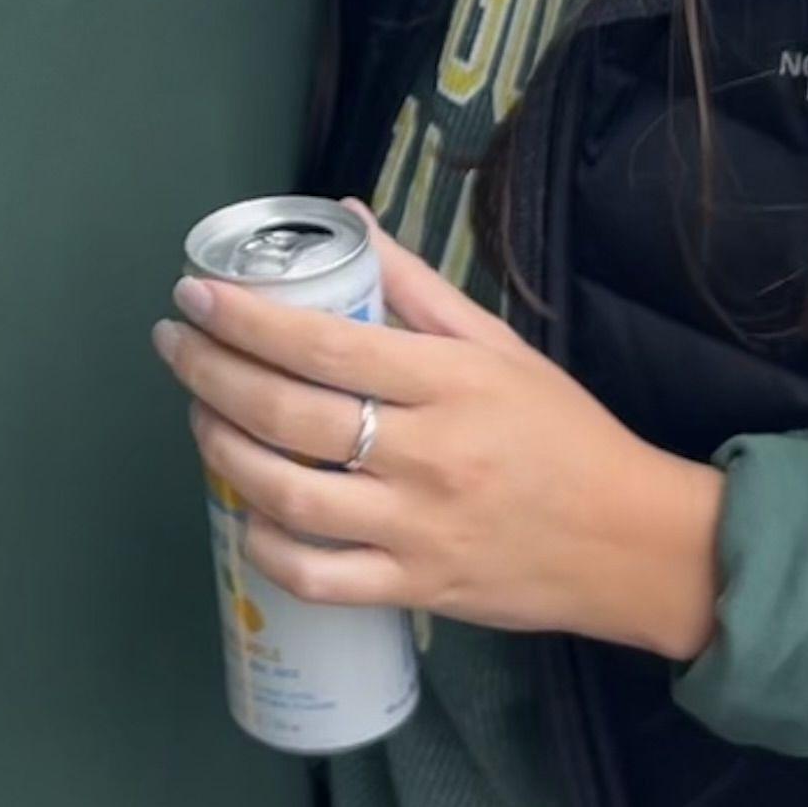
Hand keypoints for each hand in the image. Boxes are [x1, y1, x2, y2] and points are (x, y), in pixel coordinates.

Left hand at [155, 219, 725, 662]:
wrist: (632, 543)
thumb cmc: (565, 433)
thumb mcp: (499, 345)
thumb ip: (416, 284)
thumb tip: (344, 218)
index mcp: (448, 381)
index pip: (322, 343)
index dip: (244, 318)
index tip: (195, 295)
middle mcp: (427, 453)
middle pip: (288, 414)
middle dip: (212, 374)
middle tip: (175, 345)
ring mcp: (417, 527)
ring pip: (288, 495)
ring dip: (223, 452)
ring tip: (200, 415)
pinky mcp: (415, 588)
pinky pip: (317, 575)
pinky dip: (266, 546)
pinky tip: (245, 513)